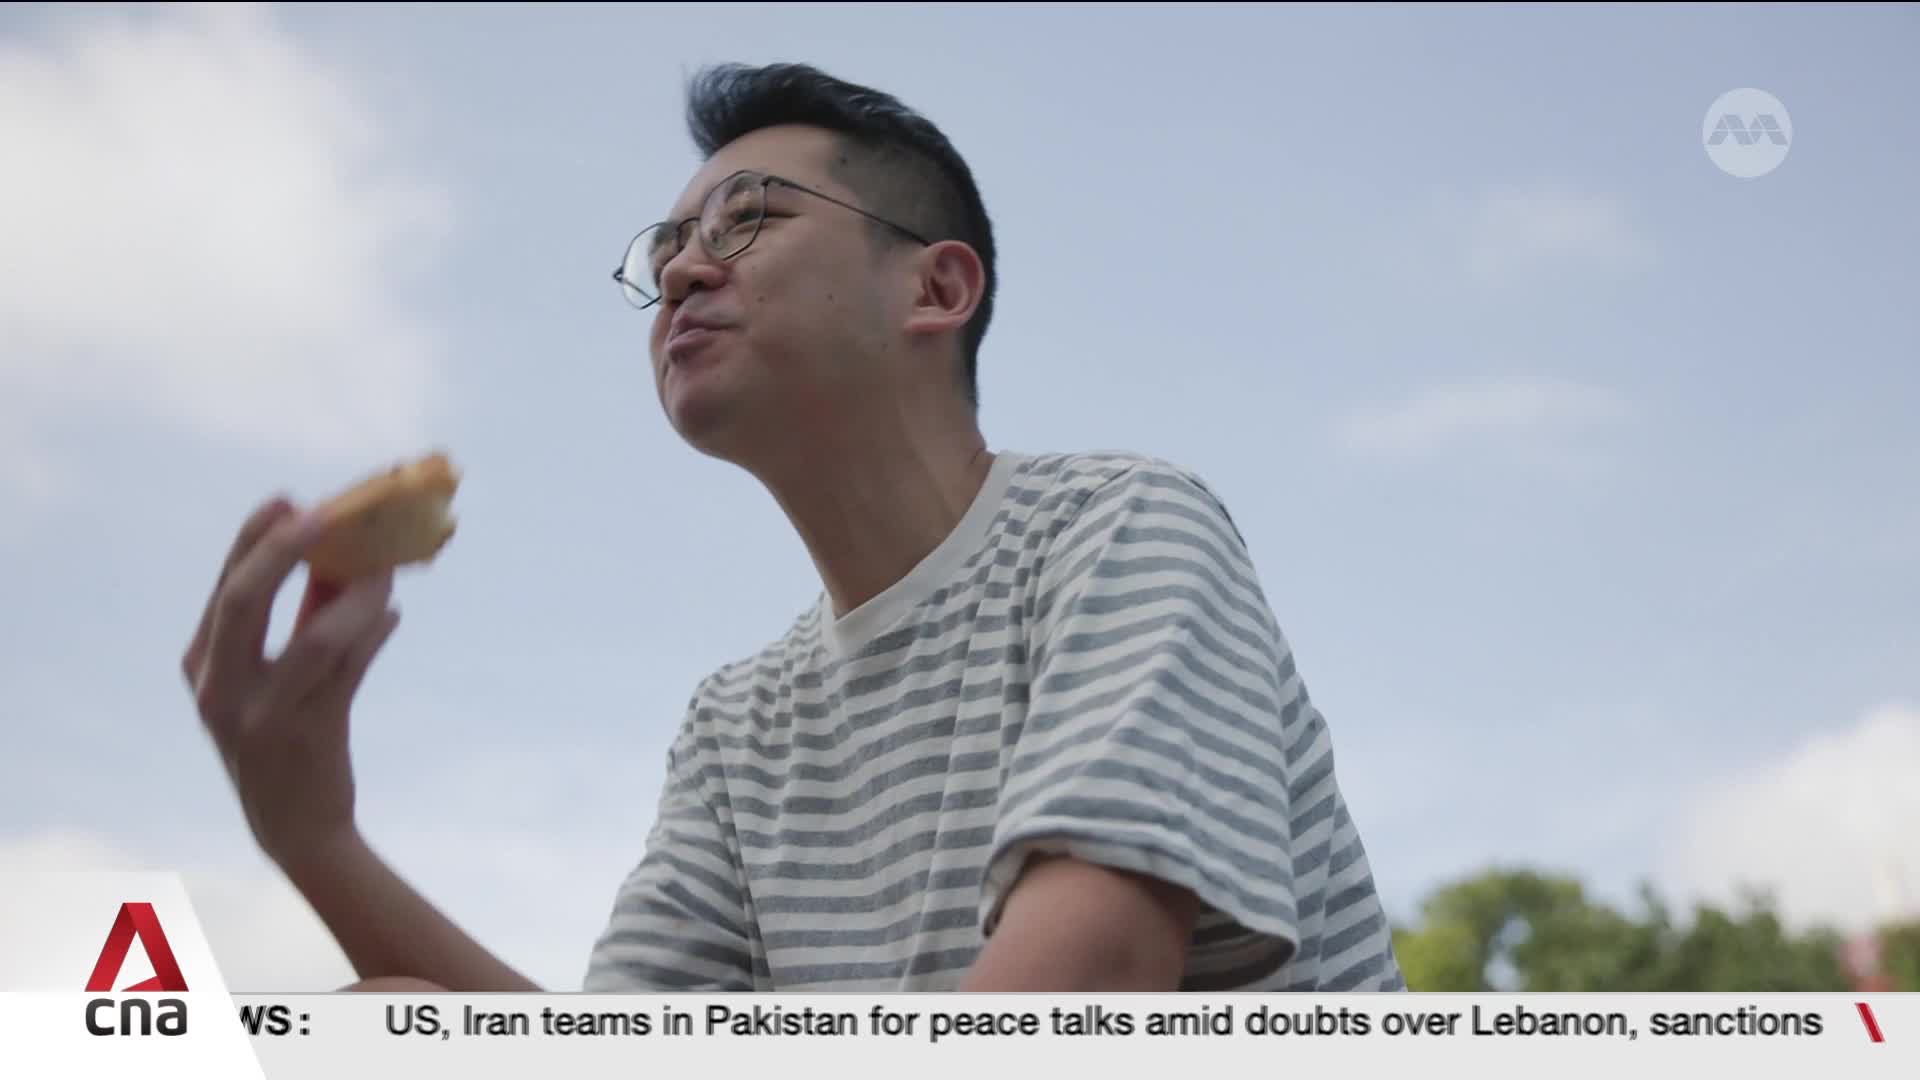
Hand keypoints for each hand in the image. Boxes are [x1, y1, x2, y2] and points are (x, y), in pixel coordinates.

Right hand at [182, 497, 401, 865]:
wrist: (295, 826)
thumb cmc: (287, 734)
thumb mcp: (276, 674)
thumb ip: (303, 615)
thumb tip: (343, 553)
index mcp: (202, 664)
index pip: (224, 588)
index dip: (254, 539)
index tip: (287, 500)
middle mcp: (219, 687)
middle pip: (244, 601)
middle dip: (283, 550)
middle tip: (324, 514)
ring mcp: (260, 714)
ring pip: (316, 638)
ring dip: (356, 596)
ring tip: (384, 573)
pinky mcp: (308, 733)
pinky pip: (349, 668)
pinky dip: (373, 633)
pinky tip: (390, 614)